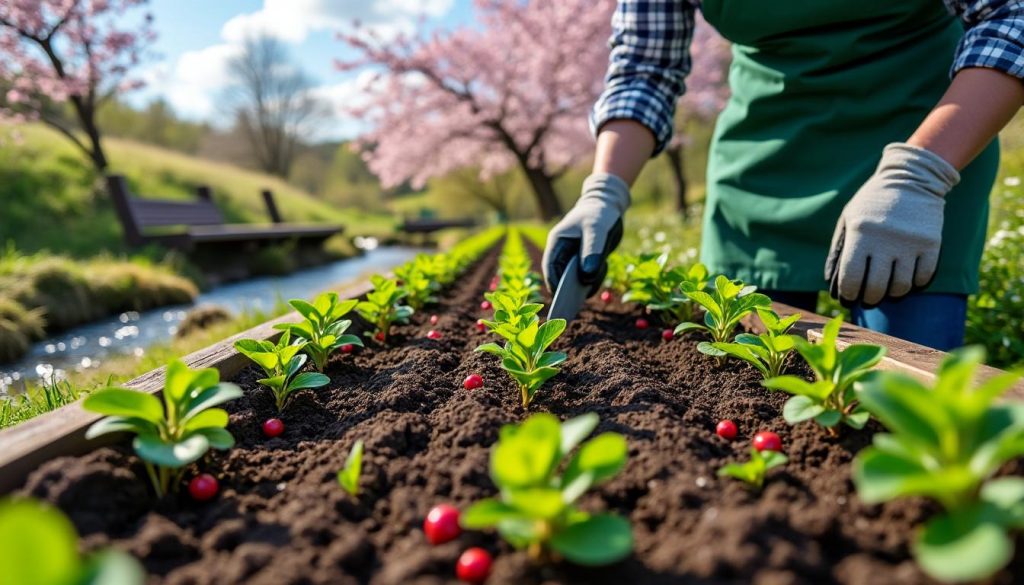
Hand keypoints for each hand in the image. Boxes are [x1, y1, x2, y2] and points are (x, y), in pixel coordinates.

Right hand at [543, 173, 629, 293]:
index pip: (551, 266)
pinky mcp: (586, 262)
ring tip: (602, 270)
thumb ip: (592, 252)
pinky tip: (605, 266)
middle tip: (578, 302)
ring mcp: (574, 258)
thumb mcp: (596, 230)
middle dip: (570, 288)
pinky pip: (588, 276)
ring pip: (576, 279)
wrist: (609, 206)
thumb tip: (586, 277)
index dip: (554, 282)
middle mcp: (563, 252)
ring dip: (588, 281)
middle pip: (561, 276)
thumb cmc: (598, 214)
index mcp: (558, 242)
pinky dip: (596, 277)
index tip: (561, 297)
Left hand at [825, 143, 959, 305]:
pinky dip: (915, 285)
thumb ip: (838, 248)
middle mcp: (885, 240)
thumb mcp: (848, 218)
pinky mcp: (931, 243)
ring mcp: (910, 243)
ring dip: (892, 295)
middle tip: (868, 300)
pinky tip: (908, 282)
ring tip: (887, 292)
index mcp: (860, 234)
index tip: (848, 298)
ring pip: (901, 286)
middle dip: (869, 299)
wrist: (912, 178)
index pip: (851, 277)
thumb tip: (832, 282)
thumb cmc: (873, 202)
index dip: (848, 294)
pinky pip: (924, 276)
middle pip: (876, 287)